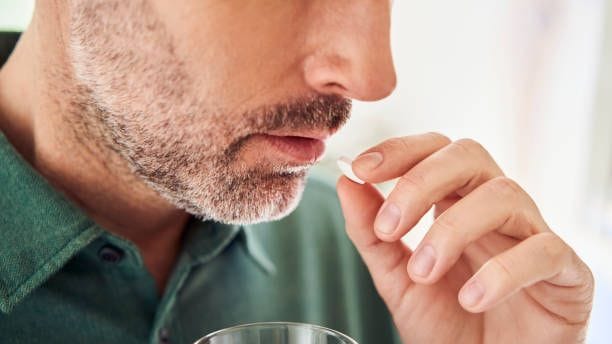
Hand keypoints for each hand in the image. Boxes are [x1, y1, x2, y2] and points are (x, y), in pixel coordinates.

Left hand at [337, 133, 593, 343]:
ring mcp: (532, 234)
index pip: (434, 150)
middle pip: (469, 156)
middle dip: (421, 182)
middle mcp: (495, 209)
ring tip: (423, 273)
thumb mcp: (397, 280)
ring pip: (503, 195)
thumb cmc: (450, 327)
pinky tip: (472, 298)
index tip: (361, 169)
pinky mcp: (566, 271)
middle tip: (390, 227)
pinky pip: (543, 249)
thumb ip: (372, 234)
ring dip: (452, 230)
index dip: (400, 150)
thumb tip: (347, 183)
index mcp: (456, 203)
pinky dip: (502, 271)